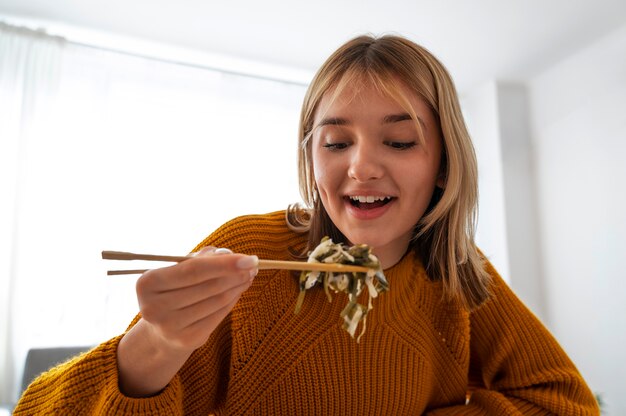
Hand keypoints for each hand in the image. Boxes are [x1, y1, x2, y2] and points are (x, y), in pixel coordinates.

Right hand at [116, 247, 257, 396]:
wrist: (161, 329)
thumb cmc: (173, 290)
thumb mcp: (179, 270)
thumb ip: (201, 259)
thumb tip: (229, 254)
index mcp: (147, 283)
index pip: (193, 269)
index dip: (224, 264)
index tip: (249, 258)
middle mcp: (154, 307)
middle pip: (208, 286)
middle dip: (236, 274)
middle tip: (254, 265)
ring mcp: (170, 326)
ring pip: (217, 300)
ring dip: (238, 285)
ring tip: (249, 275)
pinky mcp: (186, 340)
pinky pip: (218, 315)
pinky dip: (233, 300)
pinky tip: (239, 290)